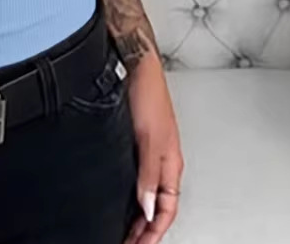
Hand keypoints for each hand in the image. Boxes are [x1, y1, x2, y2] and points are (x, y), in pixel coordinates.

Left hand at [124, 55, 183, 243]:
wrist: (134, 64)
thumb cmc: (147, 94)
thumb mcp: (149, 138)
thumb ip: (149, 174)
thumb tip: (148, 208)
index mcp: (171, 164)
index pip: (167, 211)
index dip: (154, 233)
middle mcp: (162, 161)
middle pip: (157, 206)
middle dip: (144, 230)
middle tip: (126, 243)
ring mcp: (149, 152)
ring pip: (146, 194)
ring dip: (136, 215)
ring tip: (122, 231)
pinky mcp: (135, 142)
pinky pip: (135, 178)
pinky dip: (128, 194)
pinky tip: (118, 198)